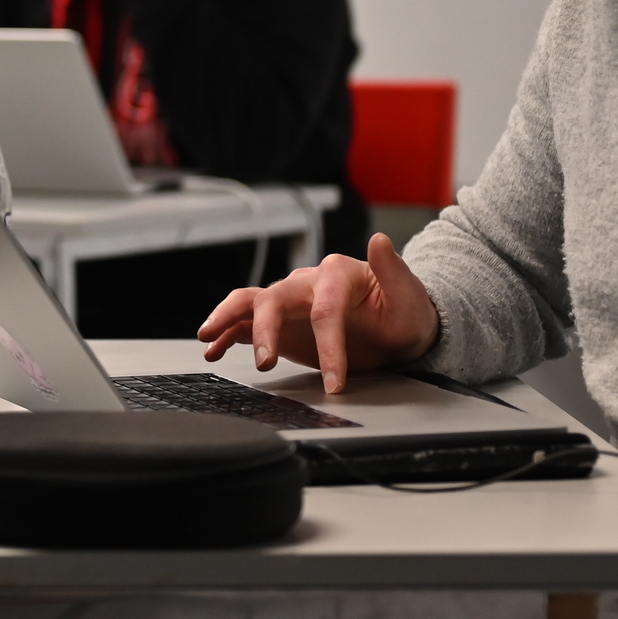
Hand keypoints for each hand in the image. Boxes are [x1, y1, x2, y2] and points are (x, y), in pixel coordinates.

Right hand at [199, 232, 441, 393]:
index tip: (336, 380)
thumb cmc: (404, 312)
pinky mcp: (281, 322)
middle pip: (274, 299)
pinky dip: (226, 333)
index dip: (328, 346)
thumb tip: (379, 239)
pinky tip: (213, 347)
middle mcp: (306, 282)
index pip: (325, 309)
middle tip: (266, 363)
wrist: (395, 328)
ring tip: (208, 336)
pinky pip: (245, 322)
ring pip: (249, 302)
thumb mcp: (409, 295)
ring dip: (226, 318)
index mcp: (337, 273)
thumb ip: (393, 270)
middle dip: (266, 331)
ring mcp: (290, 302)